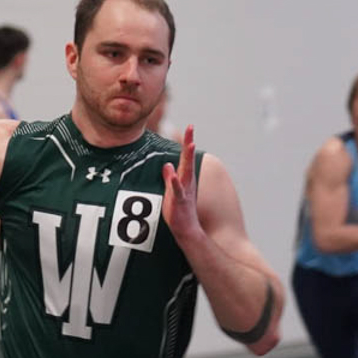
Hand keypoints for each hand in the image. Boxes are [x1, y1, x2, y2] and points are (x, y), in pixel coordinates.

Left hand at [161, 125, 204, 241]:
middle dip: (188, 143)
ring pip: (186, 172)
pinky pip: (177, 190)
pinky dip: (175, 182)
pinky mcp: (179, 201)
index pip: (186, 157)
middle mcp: (187, 182)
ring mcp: (184, 191)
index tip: (190, 126)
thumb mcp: (171, 192)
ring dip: (188, 158)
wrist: (187, 231)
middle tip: (191, 128)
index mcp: (185, 178)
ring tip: (189, 145)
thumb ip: (169, 178)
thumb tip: (166, 165)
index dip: (187, 141)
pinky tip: (173, 174)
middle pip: (188, 159)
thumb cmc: (179, 212)